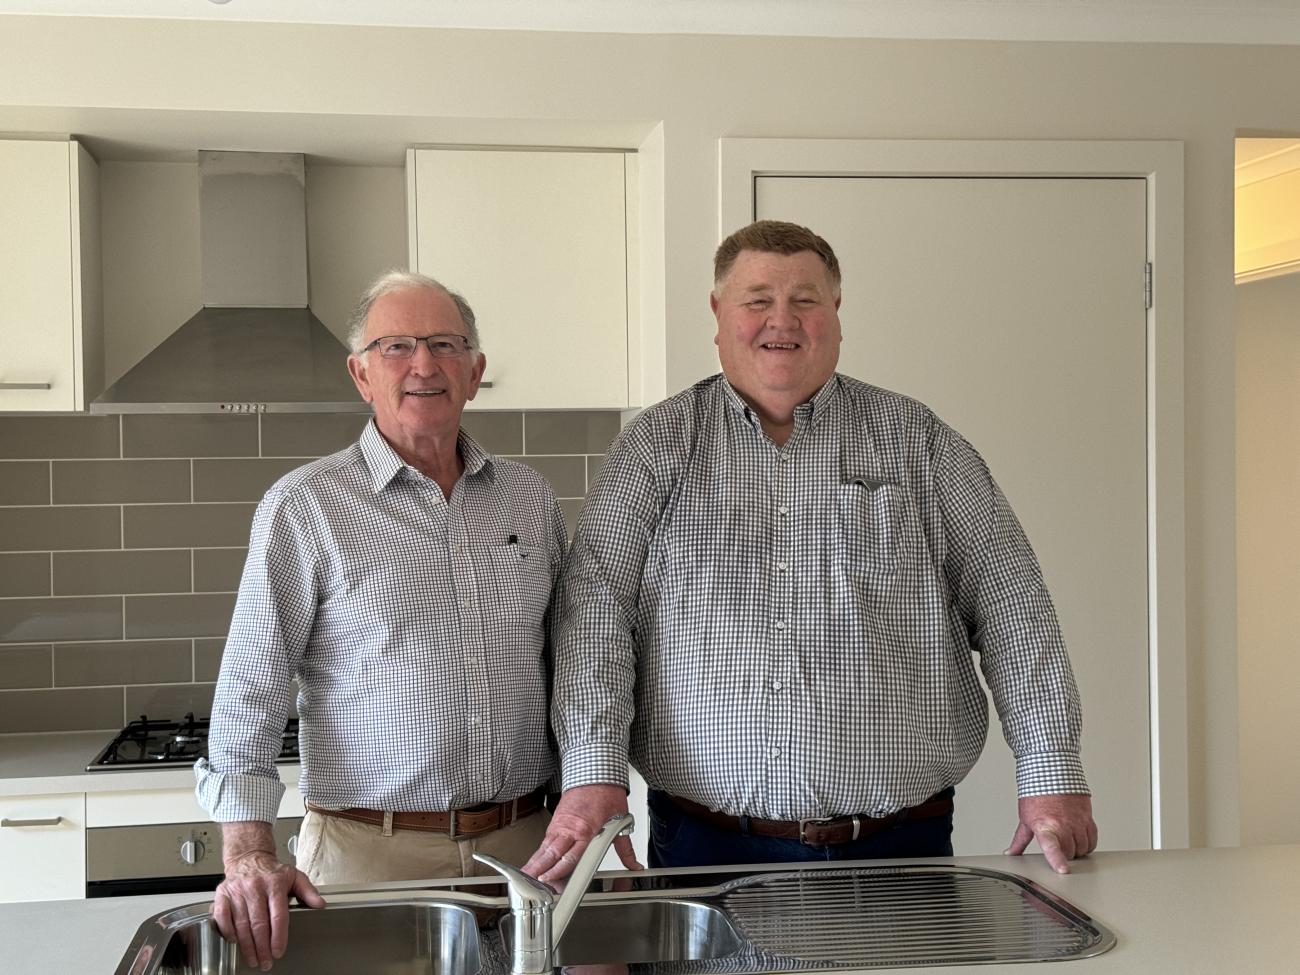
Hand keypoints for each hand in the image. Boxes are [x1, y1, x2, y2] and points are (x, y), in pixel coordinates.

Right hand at [213, 849, 325, 970]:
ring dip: (246, 945)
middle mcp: (255, 887)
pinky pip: (222, 917)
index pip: (278, 915)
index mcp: (275, 884)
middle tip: (265, 961)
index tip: (278, 951)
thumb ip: (308, 891)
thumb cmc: (272, 872)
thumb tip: (320, 903)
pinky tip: (234, 941)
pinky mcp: (222, 894)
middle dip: (262, 947)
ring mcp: (237, 891)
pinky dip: (227, 931)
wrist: (249, 857)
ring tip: (253, 958)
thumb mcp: (294, 876)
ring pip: (241, 923)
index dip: (278, 937)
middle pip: (259, 923)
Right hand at [521, 784, 640, 882]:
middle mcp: (569, 828)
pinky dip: (539, 852)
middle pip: (551, 853)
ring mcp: (560, 823)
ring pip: (545, 846)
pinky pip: (546, 839)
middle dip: (539, 869)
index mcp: (586, 829)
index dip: (557, 870)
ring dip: (535, 861)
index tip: (549, 880)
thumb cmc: (607, 794)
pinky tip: (534, 862)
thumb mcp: (620, 821)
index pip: (569, 855)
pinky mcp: (556, 820)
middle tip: (530, 882)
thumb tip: (634, 865)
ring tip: (525, 876)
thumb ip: (626, 849)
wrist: (596, 771)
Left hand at [1004, 793, 1097, 874]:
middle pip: (1070, 853)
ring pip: (1082, 848)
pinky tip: (1079, 838)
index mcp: (1044, 826)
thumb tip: (1011, 852)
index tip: (1063, 870)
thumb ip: (1020, 840)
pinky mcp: (1087, 818)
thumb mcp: (1025, 819)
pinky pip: (1092, 840)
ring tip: (1067, 840)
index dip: (1057, 859)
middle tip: (1058, 846)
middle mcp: (1062, 825)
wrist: (1051, 775)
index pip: (1051, 846)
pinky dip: (1087, 843)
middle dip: (1065, 855)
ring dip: (1077, 850)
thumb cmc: (1037, 796)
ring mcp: (1077, 822)